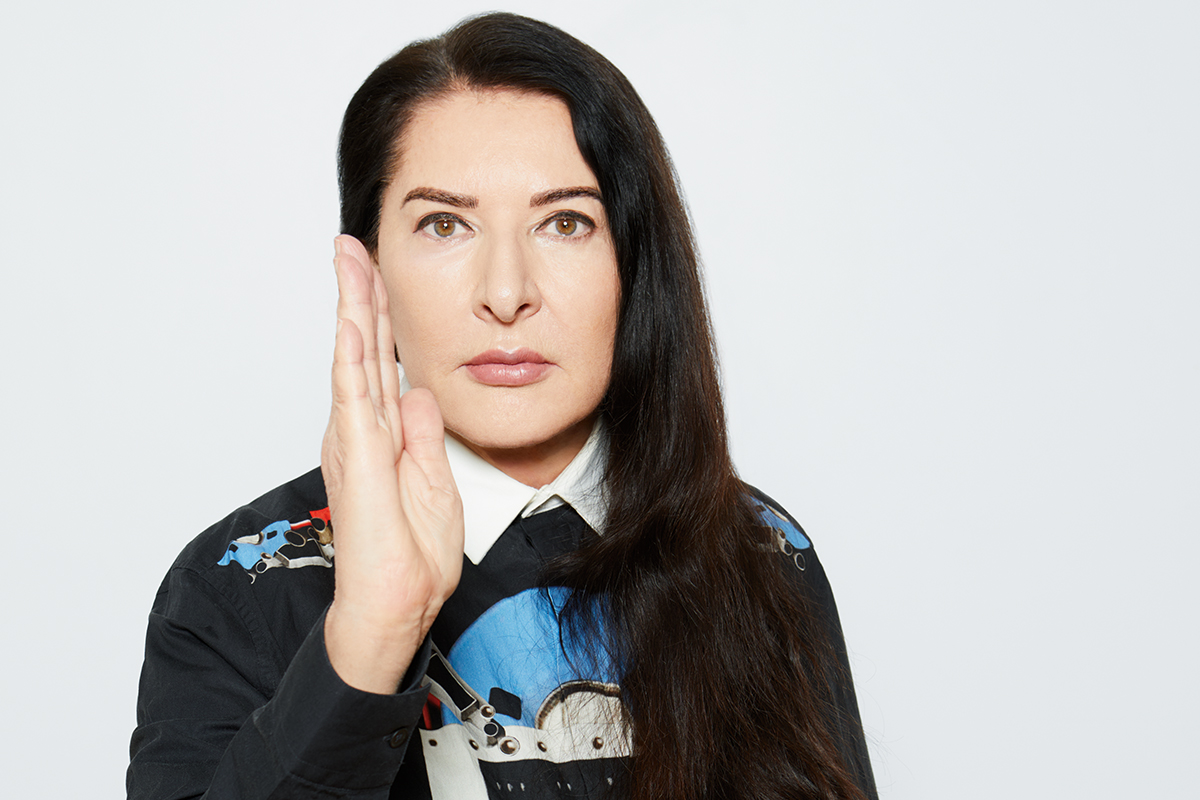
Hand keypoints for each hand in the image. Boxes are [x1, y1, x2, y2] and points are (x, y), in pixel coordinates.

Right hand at [321, 234, 463, 693]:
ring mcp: (357, 440)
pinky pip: (354, 394)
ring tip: (346, 258)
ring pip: (353, 358)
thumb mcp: (435, 484)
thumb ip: (425, 436)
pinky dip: (350, 353)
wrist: (397, 605)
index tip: (378, 274)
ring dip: (351, 306)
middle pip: (362, 348)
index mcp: (382, 436)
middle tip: (351, 244)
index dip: (380, 317)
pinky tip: (350, 318)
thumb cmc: (412, 557)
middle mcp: (362, 430)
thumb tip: (422, 393)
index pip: (381, 362)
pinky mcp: (359, 456)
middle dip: (358, 293)